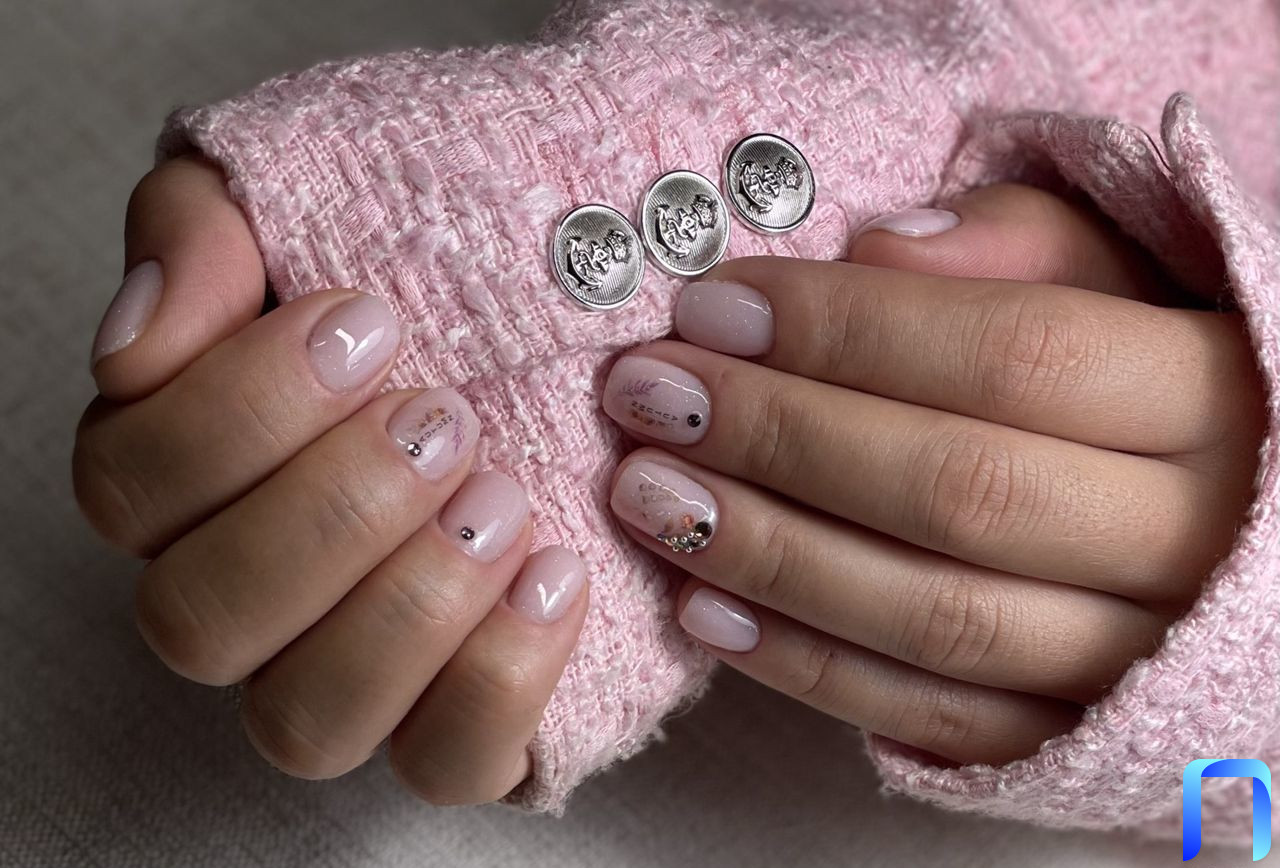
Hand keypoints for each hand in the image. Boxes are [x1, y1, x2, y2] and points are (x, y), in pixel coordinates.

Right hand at [74, 157, 589, 803]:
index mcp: (188, 473)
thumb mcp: (310, 194)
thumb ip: (205, 229)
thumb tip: (139, 338)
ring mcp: (345, 670)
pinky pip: (447, 762)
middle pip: (200, 621)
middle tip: (444, 421)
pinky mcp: (453, 719)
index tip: (372, 321)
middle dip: (330, 515)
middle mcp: (246, 591)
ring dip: (407, 611)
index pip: (131, 485)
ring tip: (503, 501)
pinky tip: (557, 575)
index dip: (239, 410)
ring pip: (306, 721)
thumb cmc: (430, 259)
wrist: (574, 315)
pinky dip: (500, 684)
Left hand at [601, 184, 1264, 764]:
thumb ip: (1025, 245)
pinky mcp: (1069, 738)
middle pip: (959, 489)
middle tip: (651, 394)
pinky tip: (702, 610)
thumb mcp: (1129, 280)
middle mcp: (1189, 541)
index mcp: (1215, 402)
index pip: (1015, 354)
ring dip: (768, 554)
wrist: (1243, 535)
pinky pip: (931, 720)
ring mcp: (1134, 659)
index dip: (847, 331)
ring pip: (935, 618)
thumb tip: (878, 248)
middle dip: (781, 436)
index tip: (713, 305)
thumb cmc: (1156, 379)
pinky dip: (805, 668)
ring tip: (645, 495)